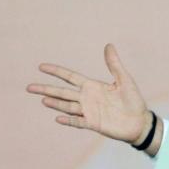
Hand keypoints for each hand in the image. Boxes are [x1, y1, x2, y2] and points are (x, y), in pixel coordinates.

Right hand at [26, 44, 150, 144]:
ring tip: (43, 99)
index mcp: (92, 86)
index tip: (41, 66)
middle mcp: (87, 98)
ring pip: (68, 106)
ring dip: (56, 103)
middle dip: (47, 89)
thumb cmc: (132, 99)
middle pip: (63, 92)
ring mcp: (88, 111)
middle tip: (29, 87)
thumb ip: (114, 64)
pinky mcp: (93, 124)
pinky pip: (78, 122)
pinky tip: (59, 118)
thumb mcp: (124, 79)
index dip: (56, 71)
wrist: (139, 121)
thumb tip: (108, 45)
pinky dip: (69, 120)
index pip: (70, 77)